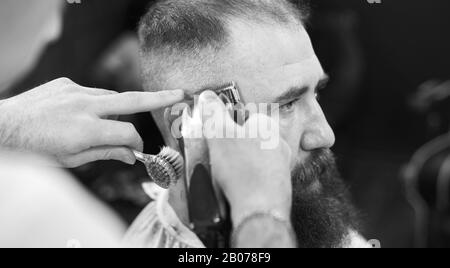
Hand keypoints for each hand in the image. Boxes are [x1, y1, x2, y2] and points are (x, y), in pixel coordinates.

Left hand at [0, 78, 183, 167]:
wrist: (3, 126)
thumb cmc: (35, 149)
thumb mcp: (71, 159)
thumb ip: (106, 153)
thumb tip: (131, 155)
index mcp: (85, 130)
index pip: (128, 133)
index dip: (136, 144)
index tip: (135, 151)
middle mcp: (84, 105)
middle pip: (131, 100)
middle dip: (158, 97)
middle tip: (180, 93)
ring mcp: (75, 90)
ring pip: (111, 97)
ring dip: (115, 110)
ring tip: (101, 124)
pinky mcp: (67, 83)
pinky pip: (92, 92)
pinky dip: (93, 104)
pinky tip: (78, 115)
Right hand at [197, 91, 292, 225]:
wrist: (261, 210)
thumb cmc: (242, 169)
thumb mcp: (220, 134)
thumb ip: (213, 112)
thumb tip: (207, 96)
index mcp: (267, 125)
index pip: (244, 115)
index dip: (225, 124)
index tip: (215, 136)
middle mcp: (279, 142)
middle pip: (249, 137)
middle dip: (232, 145)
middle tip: (217, 156)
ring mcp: (282, 164)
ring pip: (254, 157)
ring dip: (239, 162)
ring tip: (224, 174)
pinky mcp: (279, 184)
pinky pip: (259, 175)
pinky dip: (247, 178)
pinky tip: (236, 186)